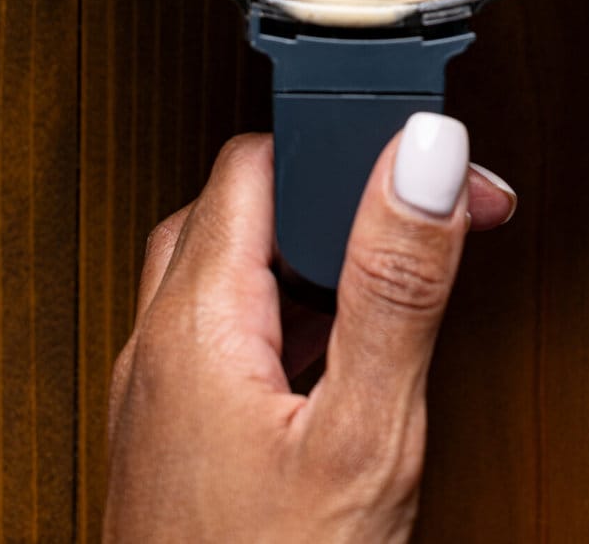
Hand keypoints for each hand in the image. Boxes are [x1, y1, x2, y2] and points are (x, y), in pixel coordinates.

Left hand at [105, 120, 515, 542]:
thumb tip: (424, 156)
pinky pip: (226, 343)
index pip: (261, 160)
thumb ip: (396, 287)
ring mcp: (156, 400)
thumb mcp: (365, 438)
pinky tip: (345, 379)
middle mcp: (157, 348)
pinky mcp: (170, 446)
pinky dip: (290, 331)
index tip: (432, 163)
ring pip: (232, 276)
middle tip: (426, 228)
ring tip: (397, 309)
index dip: (349, 142)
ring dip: (314, 271)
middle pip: (243, 209)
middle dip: (337, 204)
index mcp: (195, 322)